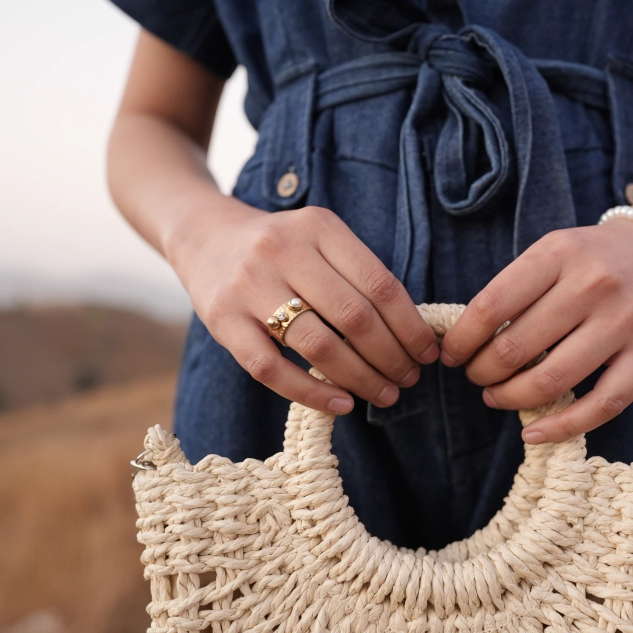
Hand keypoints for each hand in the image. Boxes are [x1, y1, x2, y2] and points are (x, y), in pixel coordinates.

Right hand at [168, 198, 438, 416]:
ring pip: (317, 345)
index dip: (410, 326)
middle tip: (409, 379)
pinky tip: (341, 404)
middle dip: (391, 357)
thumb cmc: (280, 247)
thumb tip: (411, 334)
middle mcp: (283, 251)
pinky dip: (311, 392)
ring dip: (360, 378)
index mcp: (319, 227)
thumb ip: (357, 274)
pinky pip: (271, 368)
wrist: (203, 235)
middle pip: (354, 317)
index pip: (380, 284)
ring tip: (384, 395)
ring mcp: (249, 286)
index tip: (428, 354)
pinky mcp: (222, 321)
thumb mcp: (319, 239)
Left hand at [440, 205, 632, 443]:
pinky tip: (533, 432)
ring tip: (496, 397)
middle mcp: (594, 285)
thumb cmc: (598, 258)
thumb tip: (466, 339)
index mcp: (560, 254)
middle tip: (476, 376)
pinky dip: (562, 426)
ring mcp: (625, 322)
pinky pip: (602, 404)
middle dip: (482, 372)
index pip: (492, 305)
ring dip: (511, 398)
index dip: (462, 339)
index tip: (451, 354)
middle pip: (517, 348)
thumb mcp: (556, 251)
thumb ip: (517, 287)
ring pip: (553, 380)